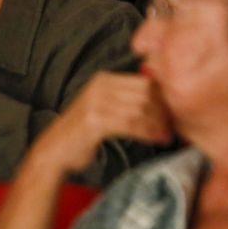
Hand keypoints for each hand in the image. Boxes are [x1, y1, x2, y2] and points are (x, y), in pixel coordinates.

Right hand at [26, 71, 170, 175]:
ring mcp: (96, 102)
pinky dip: (147, 132)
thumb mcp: (103, 108)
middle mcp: (100, 86)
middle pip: (145, 93)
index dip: (163, 98)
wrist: (55, 150)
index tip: (172, 115)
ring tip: (165, 136)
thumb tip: (161, 102)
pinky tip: (154, 140)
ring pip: (141, 109)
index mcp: (104, 79)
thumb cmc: (83, 133)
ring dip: (158, 125)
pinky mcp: (95, 120)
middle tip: (171, 128)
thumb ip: (126, 100)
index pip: (145, 82)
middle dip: (163, 112)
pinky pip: (131, 123)